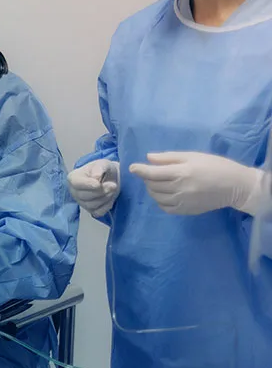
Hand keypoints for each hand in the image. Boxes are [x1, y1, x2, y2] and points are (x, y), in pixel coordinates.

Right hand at [68, 159, 119, 217]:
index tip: (98, 184)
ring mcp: (82, 202)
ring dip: (105, 197)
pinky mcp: (90, 210)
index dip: (87, 185)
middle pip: (84, 196)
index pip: (76, 184)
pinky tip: (110, 198)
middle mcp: (74, 191)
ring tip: (112, 189)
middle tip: (113, 185)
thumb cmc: (104, 169)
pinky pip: (98, 212)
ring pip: (92, 205)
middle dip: (101, 191)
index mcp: (73, 178)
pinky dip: (106, 206)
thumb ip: (99, 167)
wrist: (112, 178)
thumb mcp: (103, 163)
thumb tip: (96, 177)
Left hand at [129, 152, 266, 215]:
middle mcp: (180, 189)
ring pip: (157, 198)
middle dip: (147, 179)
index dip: (140, 170)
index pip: (153, 173)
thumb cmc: (214, 166)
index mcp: (181, 172)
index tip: (132, 168)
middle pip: (153, 186)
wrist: (235, 186)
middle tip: (150, 173)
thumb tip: (148, 158)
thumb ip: (169, 158)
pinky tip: (164, 195)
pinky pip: (166, 208)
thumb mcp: (192, 156)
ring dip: (152, 190)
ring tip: (157, 184)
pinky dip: (160, 202)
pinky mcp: (187, 211)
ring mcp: (183, 202)